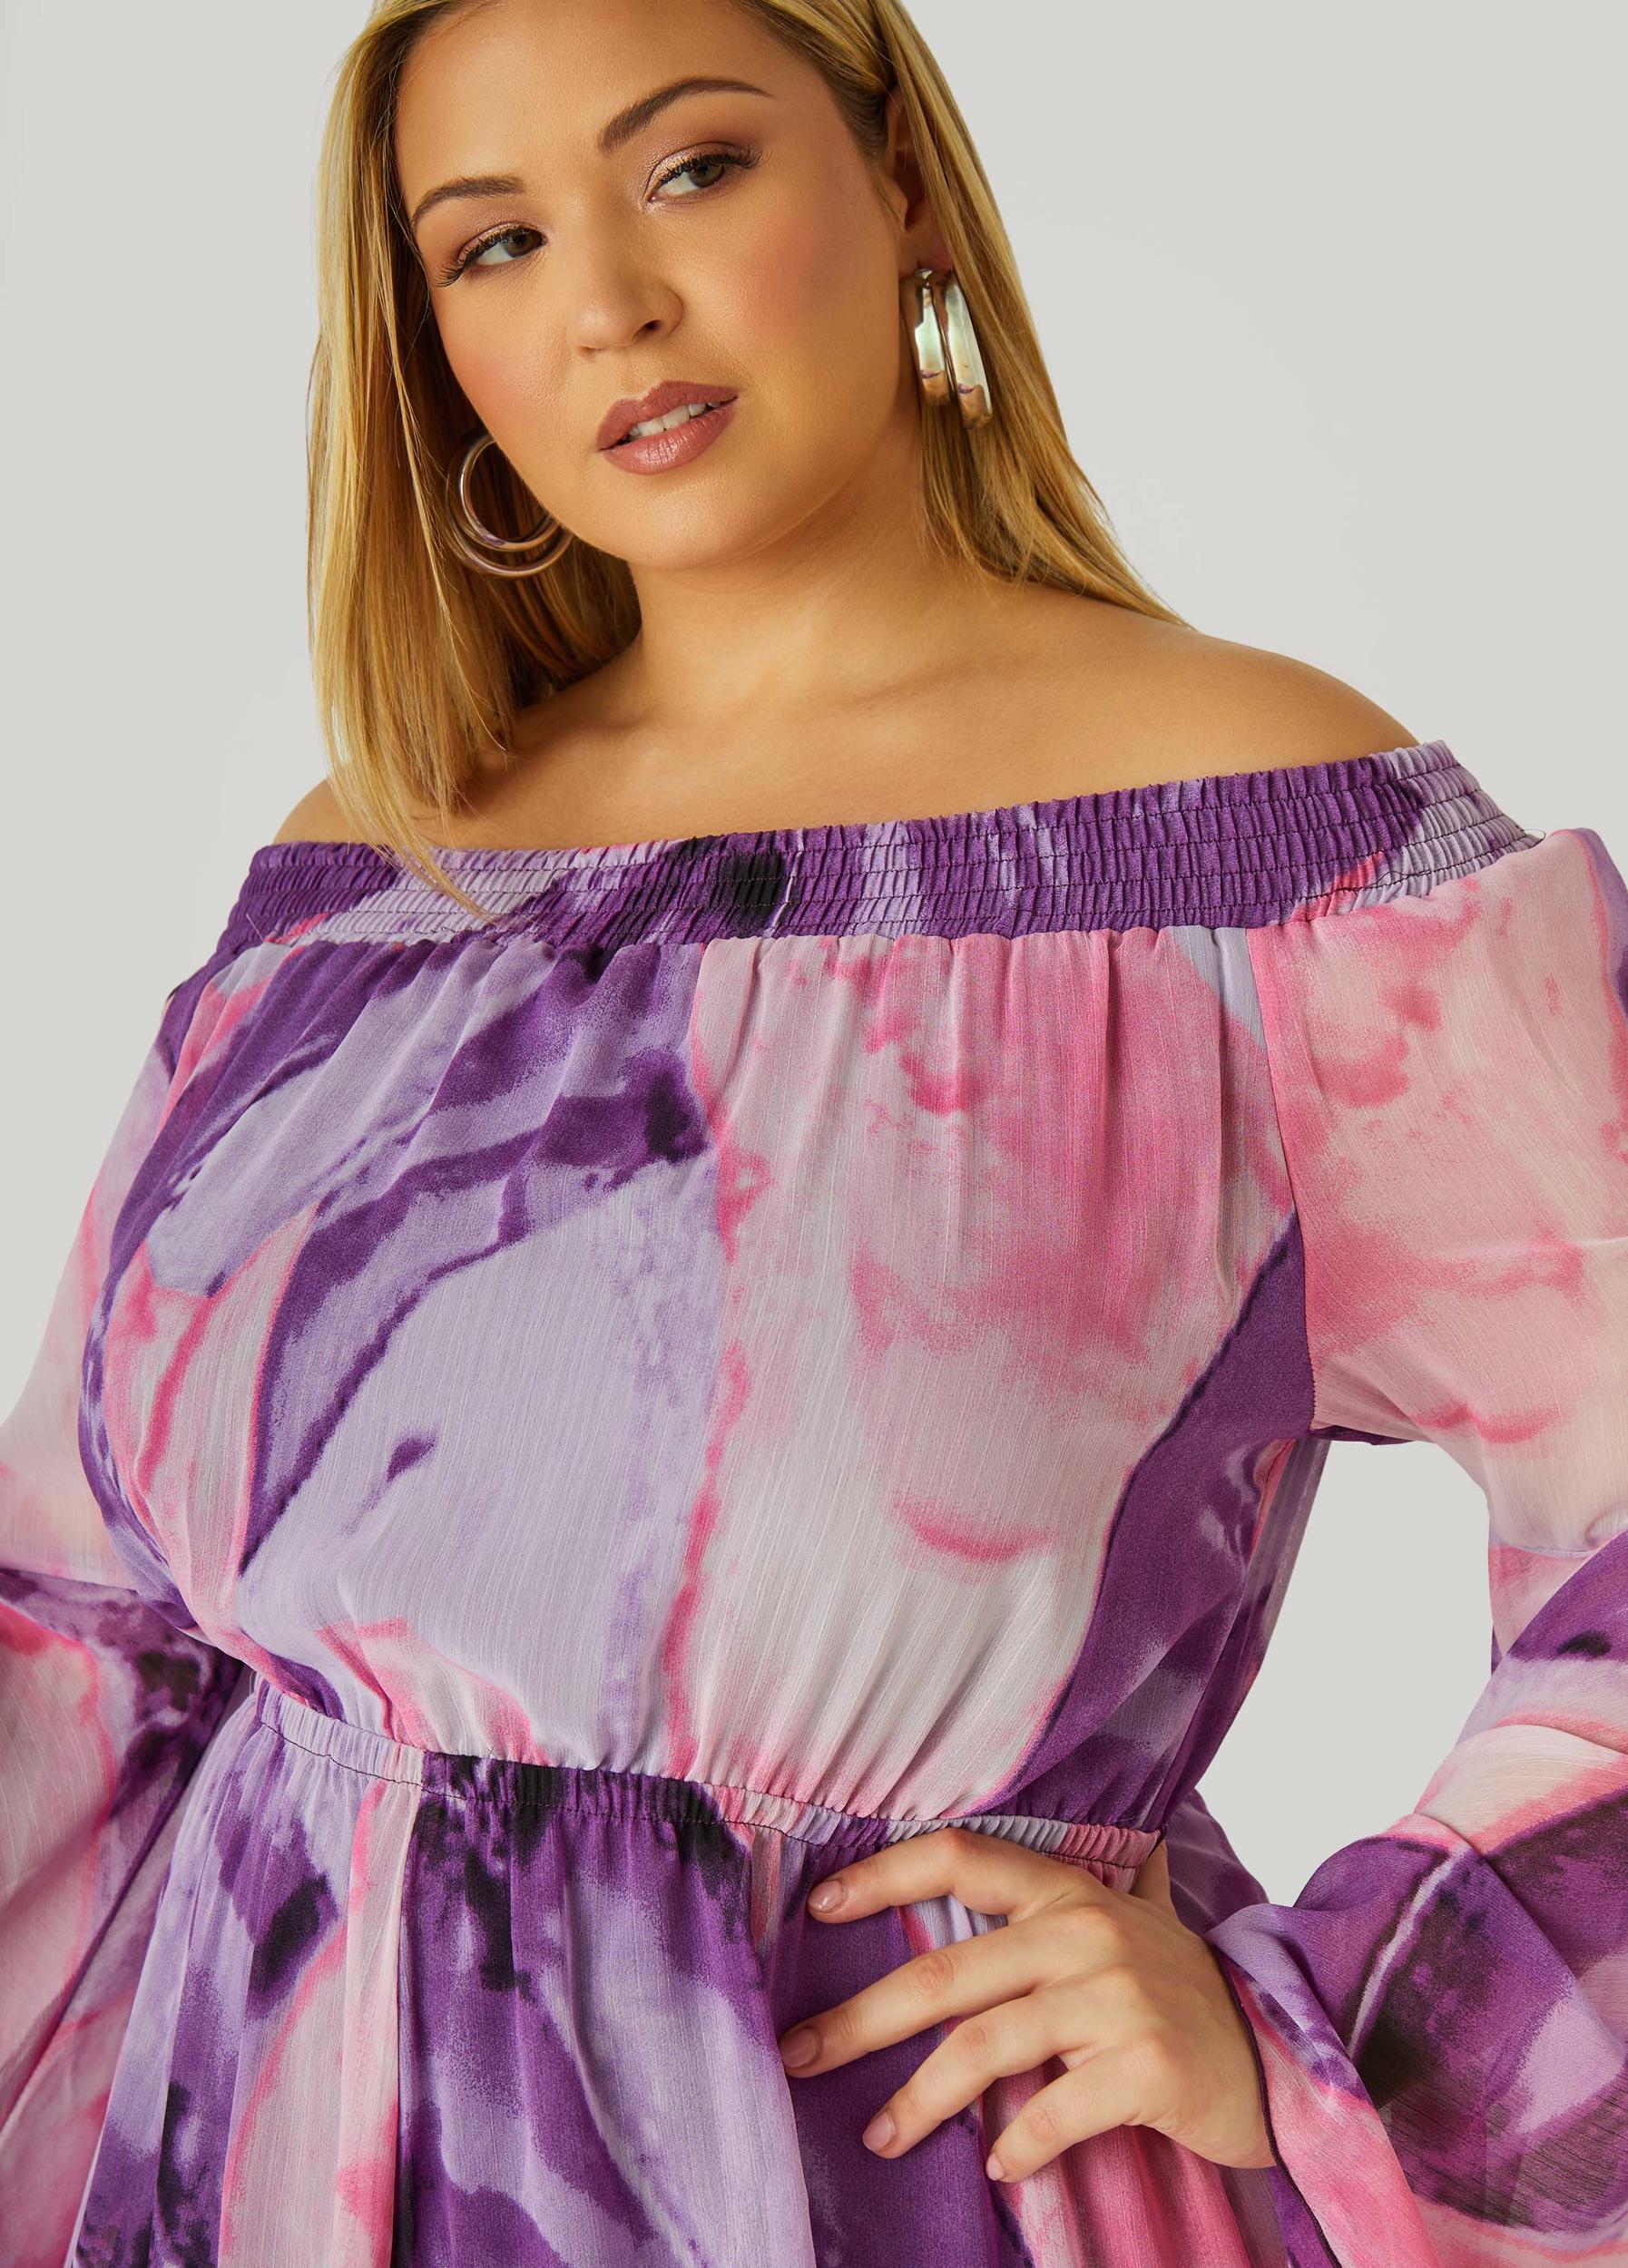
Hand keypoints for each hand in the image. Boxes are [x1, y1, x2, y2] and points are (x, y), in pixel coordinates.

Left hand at [775, 1826, 1274, 2182]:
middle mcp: (1087, 1931)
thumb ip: (1048, 1906)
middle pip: (944, 1974)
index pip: (961, 1857)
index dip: (883, 1875)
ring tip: (880, 2137)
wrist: (1281, 2056)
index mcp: (1069, 1891)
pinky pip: (1051, 2112)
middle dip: (859, 2020)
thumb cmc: (1181, 1995)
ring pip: (982, 2049)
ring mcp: (1117, 1997)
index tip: (818, 1907)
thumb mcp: (1117, 1929)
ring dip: (918, 2103)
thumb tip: (961, 1874)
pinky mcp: (1145, 2066)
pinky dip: (1015, 2146)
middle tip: (800, 2053)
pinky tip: (998, 2166)